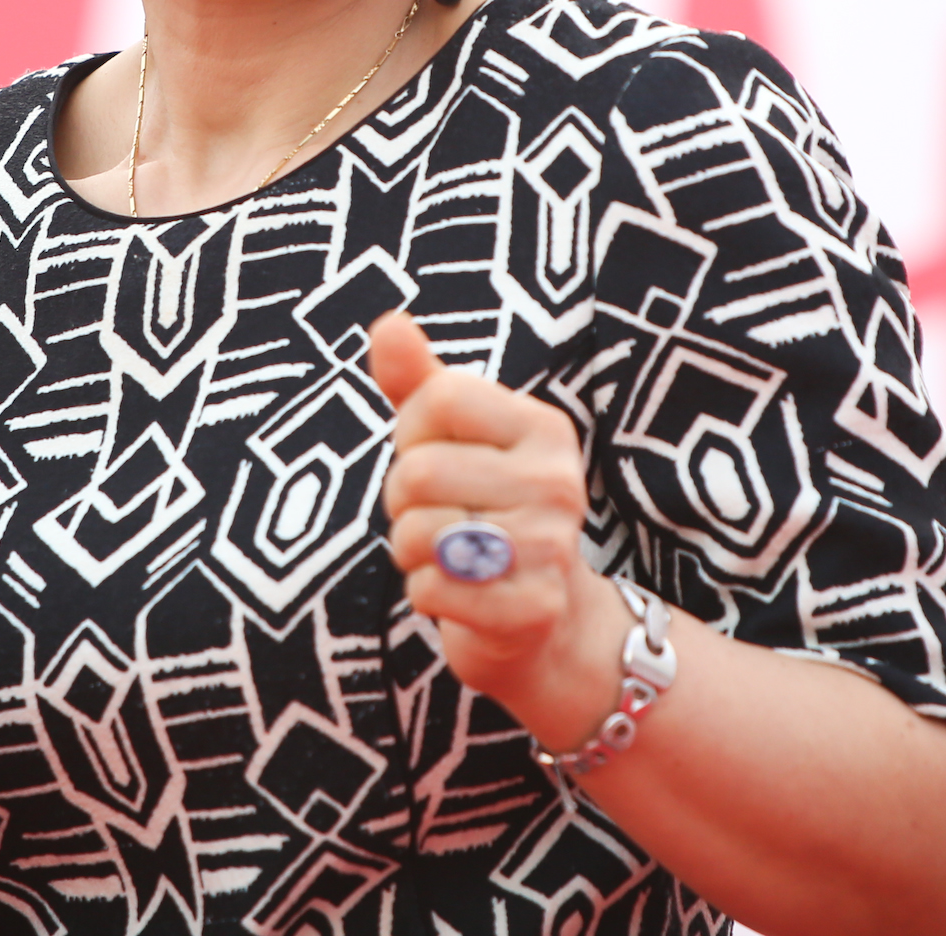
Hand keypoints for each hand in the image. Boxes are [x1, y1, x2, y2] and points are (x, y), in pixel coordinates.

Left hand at [370, 310, 627, 752]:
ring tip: (446, 554)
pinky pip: (431, 589)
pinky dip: (425, 593)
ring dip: (411, 549)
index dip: (412, 430)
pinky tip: (457, 593)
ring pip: (419, 532)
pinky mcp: (531, 609)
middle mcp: (557, 482)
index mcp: (543, 428)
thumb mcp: (453, 440)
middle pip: (420, 470)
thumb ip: (418, 382)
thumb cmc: (483, 512)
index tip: (434, 454)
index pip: (441, 397)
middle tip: (434, 514)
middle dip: (402, 499)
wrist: (541, 624)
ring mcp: (550, 548)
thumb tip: (388, 322)